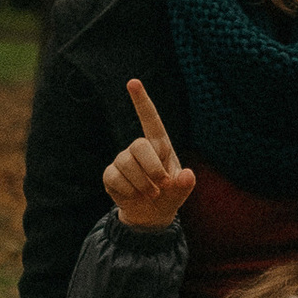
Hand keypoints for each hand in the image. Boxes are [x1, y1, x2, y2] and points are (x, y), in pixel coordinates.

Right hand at [103, 77, 193, 231]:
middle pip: (139, 145)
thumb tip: (187, 175)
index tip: (133, 82)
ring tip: (151, 194)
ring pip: (126, 164)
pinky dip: (128, 193)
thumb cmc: (169, 196)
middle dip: (152, 168)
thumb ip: (186, 185)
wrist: (150, 215)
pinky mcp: (110, 174)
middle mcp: (139, 148)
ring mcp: (122, 160)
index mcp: (159, 145)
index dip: (141, 100)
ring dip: (142, 185)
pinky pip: (115, 178)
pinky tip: (134, 197)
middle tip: (163, 184)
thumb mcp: (181, 192)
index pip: (150, 119)